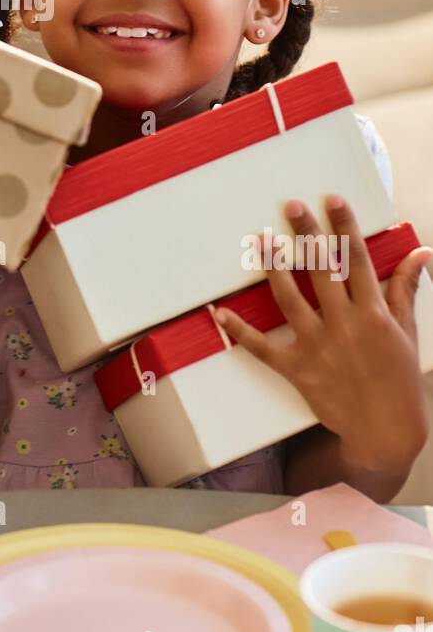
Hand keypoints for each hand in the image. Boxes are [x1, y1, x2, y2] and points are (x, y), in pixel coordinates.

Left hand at [215, 196, 431, 473]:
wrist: (386, 431)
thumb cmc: (398, 378)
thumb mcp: (408, 331)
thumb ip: (406, 288)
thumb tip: (422, 251)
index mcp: (373, 313)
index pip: (356, 260)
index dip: (344, 228)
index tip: (332, 200)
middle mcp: (344, 325)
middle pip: (321, 271)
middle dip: (306, 235)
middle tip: (290, 206)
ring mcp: (318, 347)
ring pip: (290, 299)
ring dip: (274, 268)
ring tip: (261, 240)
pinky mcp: (298, 370)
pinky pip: (263, 348)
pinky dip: (240, 331)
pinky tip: (219, 311)